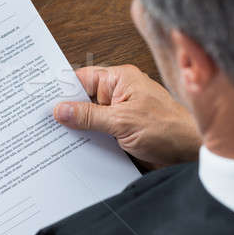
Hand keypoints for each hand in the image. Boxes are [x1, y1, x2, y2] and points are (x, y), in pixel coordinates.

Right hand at [54, 65, 201, 166]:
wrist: (192, 156)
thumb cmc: (169, 130)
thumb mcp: (122, 121)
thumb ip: (89, 115)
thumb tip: (61, 109)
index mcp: (120, 79)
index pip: (81, 78)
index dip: (61, 88)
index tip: (41, 98)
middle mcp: (119, 94)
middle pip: (82, 98)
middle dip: (65, 110)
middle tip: (42, 120)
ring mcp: (120, 113)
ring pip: (88, 118)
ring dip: (75, 128)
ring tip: (52, 136)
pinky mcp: (121, 132)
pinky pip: (97, 133)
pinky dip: (86, 140)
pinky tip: (71, 148)